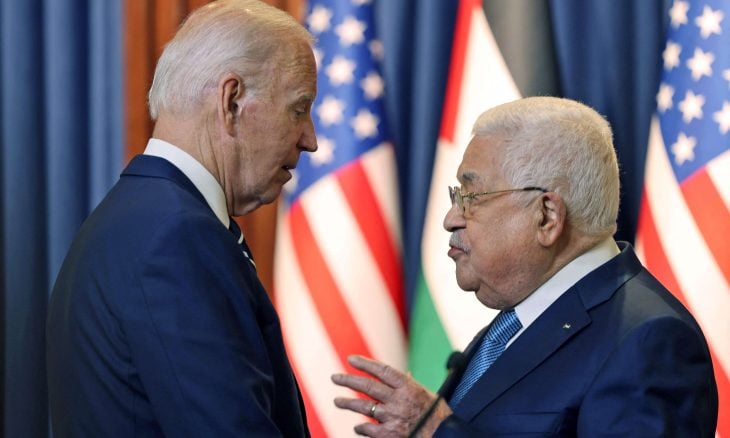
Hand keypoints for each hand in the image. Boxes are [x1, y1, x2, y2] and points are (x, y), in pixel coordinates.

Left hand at [331, 355, 451, 436]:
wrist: (444, 436)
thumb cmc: (437, 415)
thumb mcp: (426, 394)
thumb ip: (410, 385)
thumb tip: (404, 374)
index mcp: (407, 387)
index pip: (381, 370)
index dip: (365, 364)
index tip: (351, 359)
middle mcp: (397, 400)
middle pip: (367, 386)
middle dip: (348, 380)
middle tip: (335, 377)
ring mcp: (392, 418)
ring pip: (363, 407)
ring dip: (348, 403)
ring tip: (338, 401)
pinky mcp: (389, 435)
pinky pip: (368, 429)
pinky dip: (361, 427)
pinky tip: (358, 426)